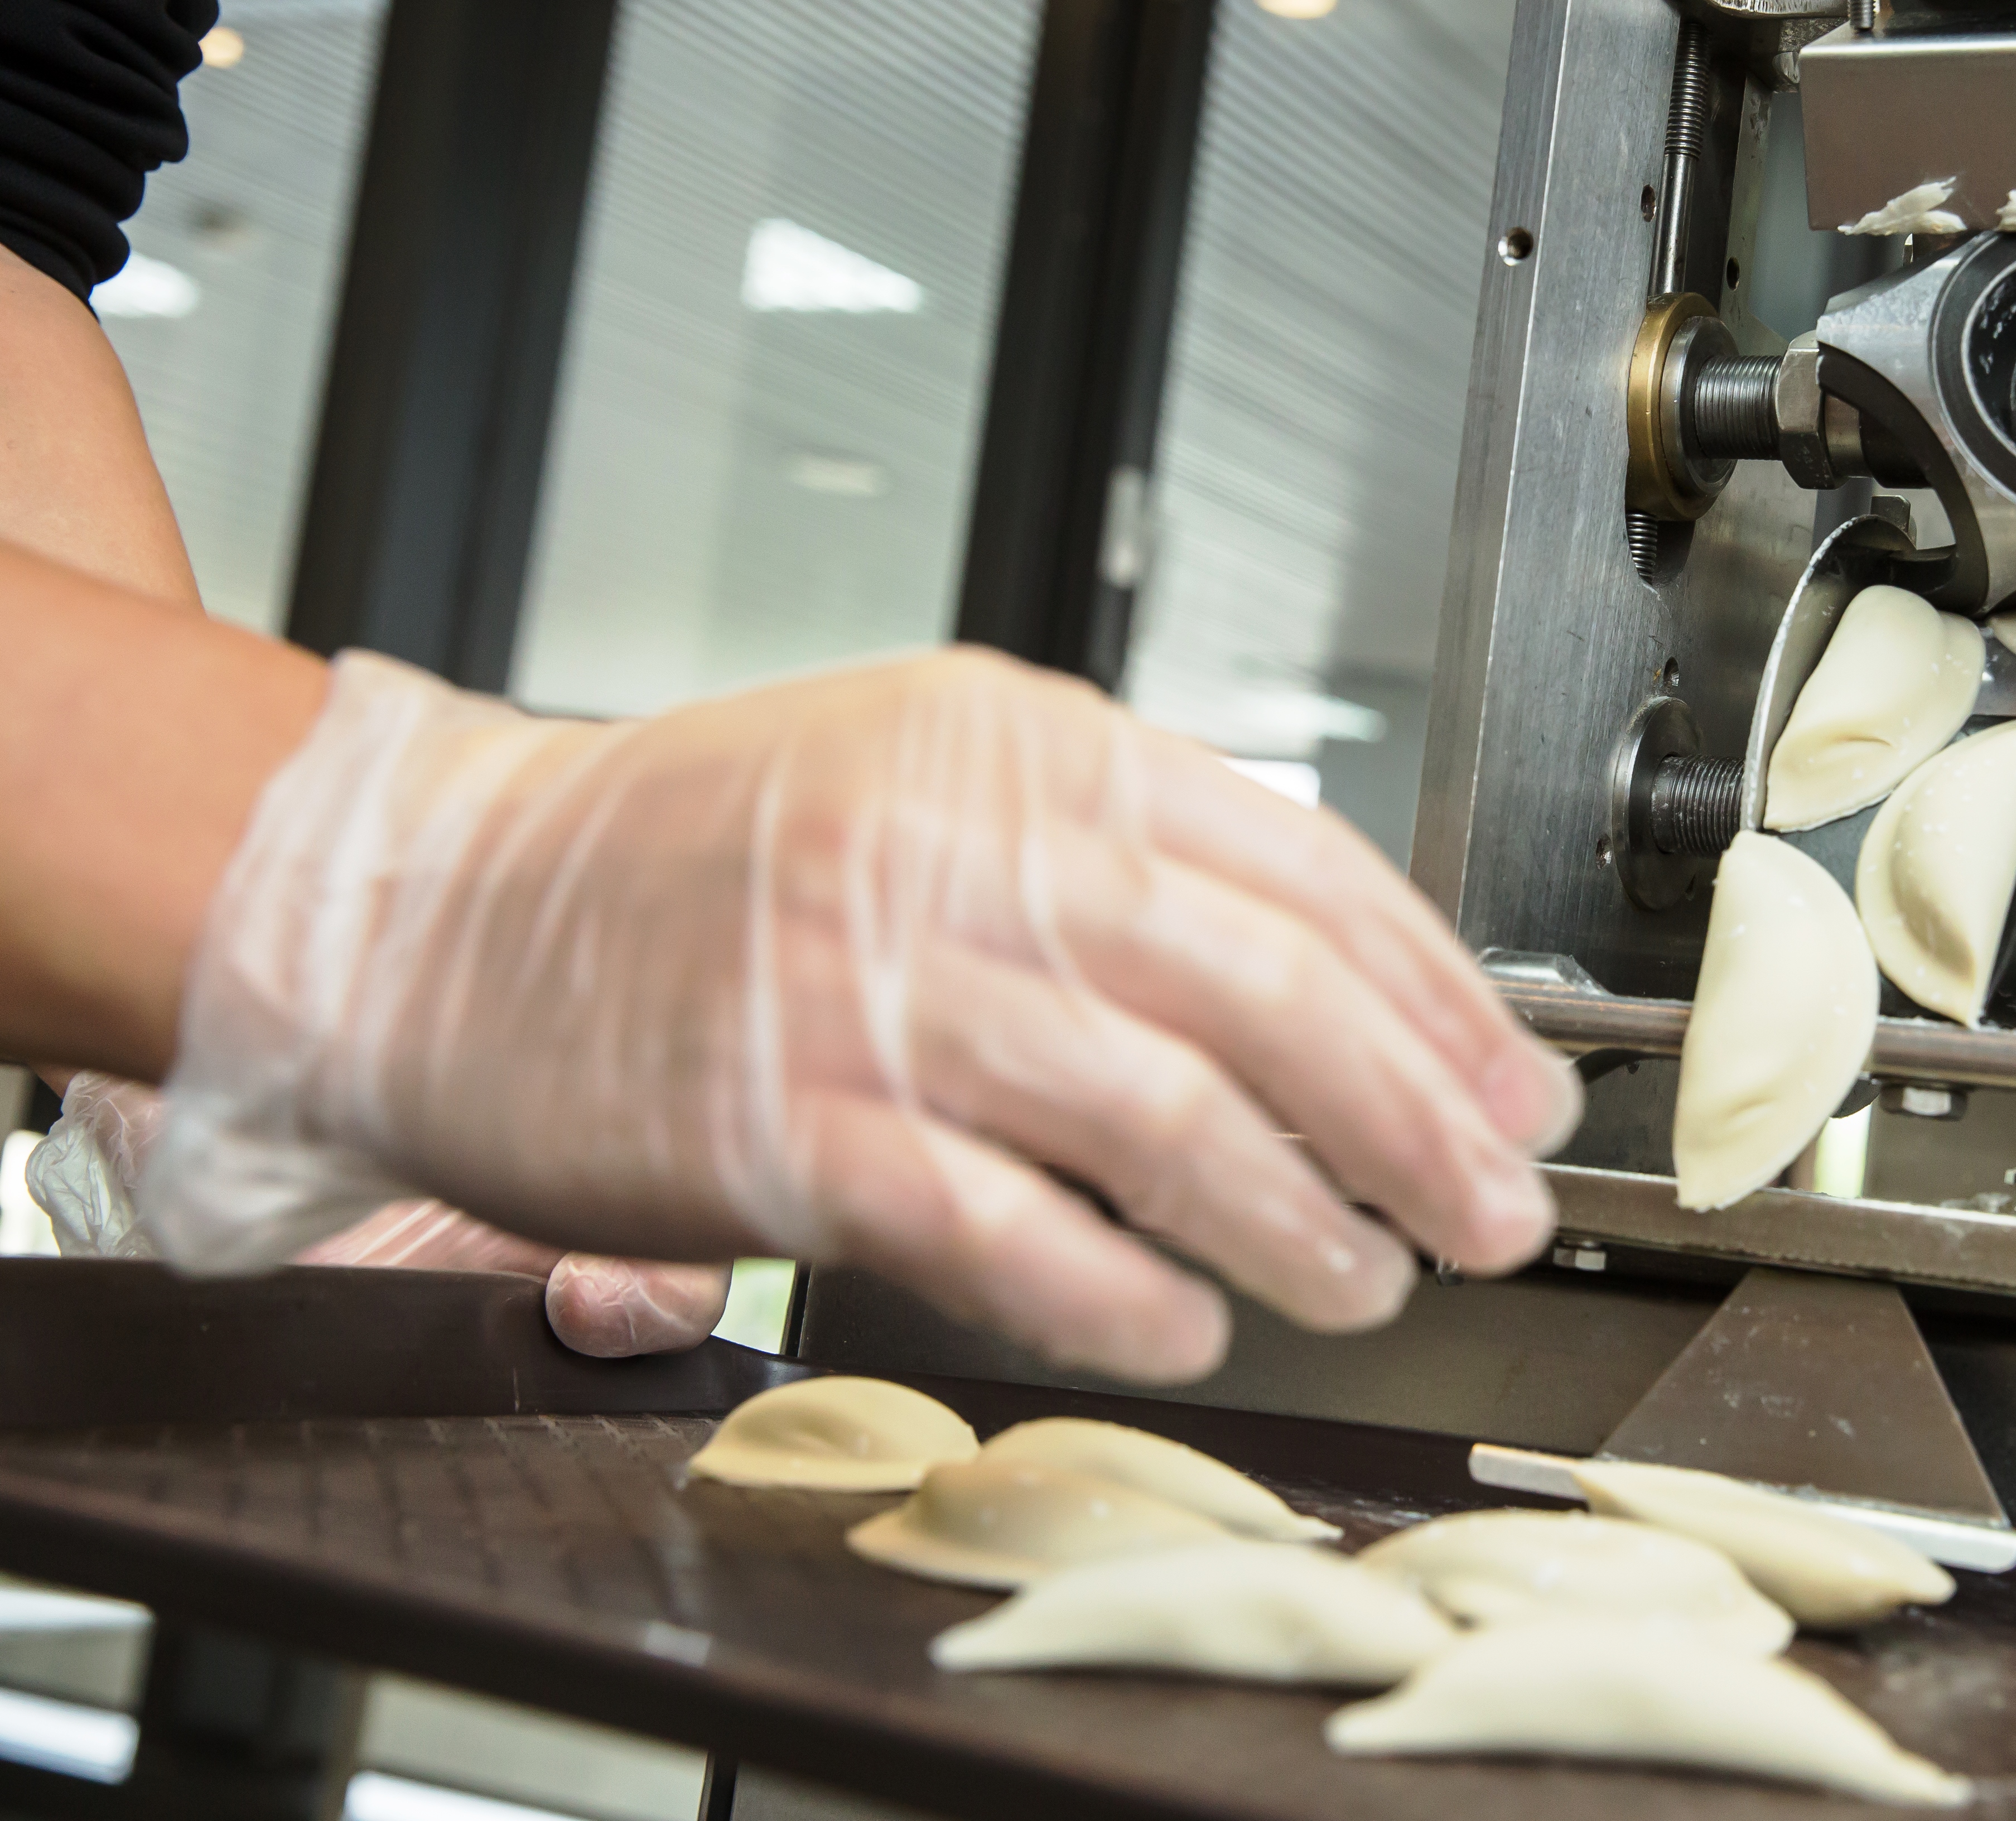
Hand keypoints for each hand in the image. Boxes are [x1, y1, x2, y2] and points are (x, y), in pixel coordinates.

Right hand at [144, 648, 1578, 1381]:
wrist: (443, 911)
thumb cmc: (701, 859)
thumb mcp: (928, 782)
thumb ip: (1117, 861)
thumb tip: (1334, 986)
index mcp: (1020, 750)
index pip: (1299, 866)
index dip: (1440, 992)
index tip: (1517, 1085)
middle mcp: (960, 850)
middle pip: (1263, 993)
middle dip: (1415, 1117)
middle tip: (1496, 1209)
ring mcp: (869, 990)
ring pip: (1160, 1114)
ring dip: (1296, 1218)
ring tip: (1370, 1279)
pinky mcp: (784, 1126)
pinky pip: (1003, 1226)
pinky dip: (1122, 1287)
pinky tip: (1189, 1321)